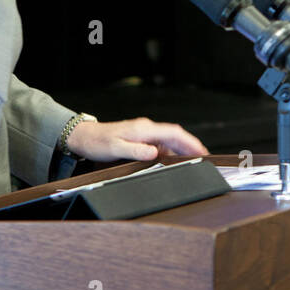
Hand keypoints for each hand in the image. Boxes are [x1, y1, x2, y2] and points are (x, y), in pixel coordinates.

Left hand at [65, 117, 208, 162]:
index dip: (190, 141)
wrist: (85, 137)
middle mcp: (147, 128)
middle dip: (191, 145)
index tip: (202, 150)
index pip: (173, 132)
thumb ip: (135, 150)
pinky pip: (161, 143)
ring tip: (193, 160)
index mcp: (144, 129)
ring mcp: (144, 132)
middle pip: (175, 135)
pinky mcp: (141, 137)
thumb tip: (154, 152)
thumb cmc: (99, 142)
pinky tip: (173, 159)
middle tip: (204, 157)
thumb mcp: (116, 149)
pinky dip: (171, 150)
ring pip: (169, 139)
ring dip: (181, 149)